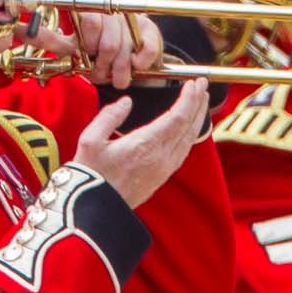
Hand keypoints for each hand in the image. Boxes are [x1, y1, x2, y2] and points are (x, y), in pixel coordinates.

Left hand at [38, 9, 162, 87]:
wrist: (129, 55)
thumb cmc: (95, 51)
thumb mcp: (71, 45)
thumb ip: (49, 38)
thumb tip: (18, 30)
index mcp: (89, 10)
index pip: (89, 19)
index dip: (88, 42)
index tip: (86, 52)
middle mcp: (111, 11)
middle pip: (105, 44)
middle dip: (100, 65)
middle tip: (98, 72)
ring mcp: (132, 20)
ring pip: (121, 51)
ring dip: (116, 71)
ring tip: (111, 76)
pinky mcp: (150, 31)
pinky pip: (145, 51)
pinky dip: (138, 64)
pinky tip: (134, 66)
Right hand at [72, 78, 209, 206]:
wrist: (94, 209)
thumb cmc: (89, 174)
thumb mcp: (89, 139)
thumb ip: (109, 116)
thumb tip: (127, 102)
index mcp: (145, 144)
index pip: (177, 116)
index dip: (189, 98)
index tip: (194, 83)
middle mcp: (160, 157)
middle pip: (188, 126)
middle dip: (198, 103)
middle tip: (202, 86)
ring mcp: (164, 168)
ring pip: (189, 139)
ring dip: (197, 119)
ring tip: (199, 103)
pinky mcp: (161, 177)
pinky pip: (183, 152)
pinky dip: (190, 135)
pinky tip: (188, 129)